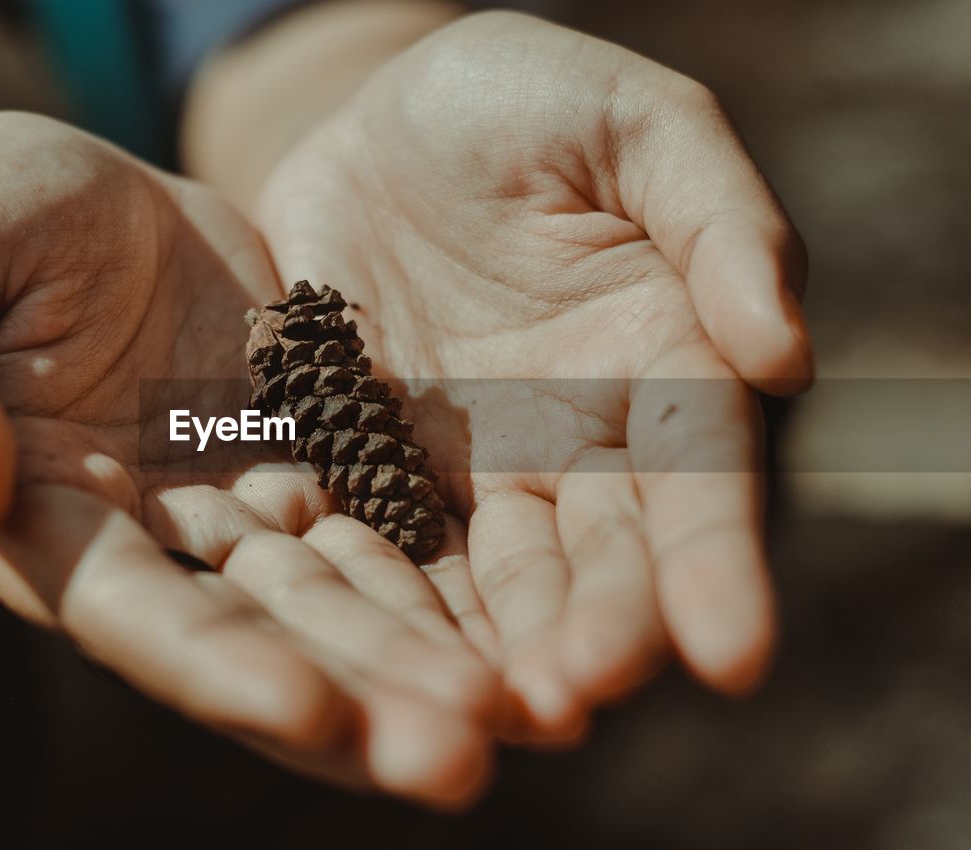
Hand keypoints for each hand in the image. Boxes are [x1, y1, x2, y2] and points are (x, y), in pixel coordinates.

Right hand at [0, 112, 499, 806]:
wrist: (60, 202)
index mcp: (39, 519)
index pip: (129, 612)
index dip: (216, 665)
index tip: (313, 714)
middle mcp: (145, 538)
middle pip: (255, 634)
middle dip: (351, 699)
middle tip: (458, 759)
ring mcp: (230, 498)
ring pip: (331, 593)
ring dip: (414, 654)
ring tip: (514, 710)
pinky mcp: (298, 446)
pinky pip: (374, 513)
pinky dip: (436, 568)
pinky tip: (514, 615)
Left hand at [255, 12, 811, 742]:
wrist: (369, 124)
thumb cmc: (512, 100)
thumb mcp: (626, 119)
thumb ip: (715, 216)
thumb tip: (784, 354)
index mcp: (664, 359)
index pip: (702, 475)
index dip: (716, 561)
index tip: (731, 652)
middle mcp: (580, 436)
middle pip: (604, 554)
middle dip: (599, 630)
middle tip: (577, 694)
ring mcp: (477, 465)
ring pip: (501, 579)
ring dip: (500, 649)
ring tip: (485, 716)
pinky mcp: (376, 469)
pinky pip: (389, 550)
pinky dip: (397, 610)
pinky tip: (387, 665)